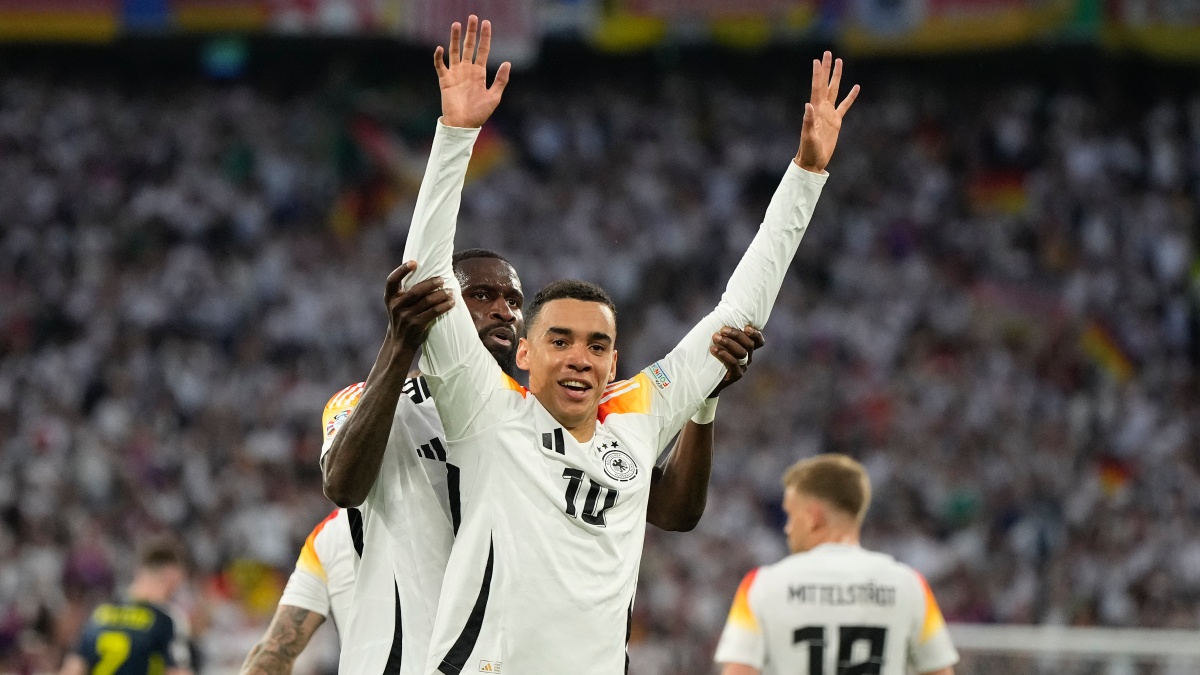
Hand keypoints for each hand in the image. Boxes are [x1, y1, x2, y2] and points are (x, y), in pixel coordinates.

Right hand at [383, 261, 455, 353]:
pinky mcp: (417, 325)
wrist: (399, 342)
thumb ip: (405, 292)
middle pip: (416, 290)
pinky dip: (444, 306)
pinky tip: (451, 303)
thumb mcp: (397, 304)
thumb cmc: (402, 317)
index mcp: (389, 297)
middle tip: (442, 280)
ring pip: (427, 301)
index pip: (392, 280)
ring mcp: (406, 316)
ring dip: (442, 294)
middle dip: (431, 283)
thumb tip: (425, 272)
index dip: (402, 270)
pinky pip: (434, 312)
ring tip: (451, 291)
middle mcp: (396, 306)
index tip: (414, 262)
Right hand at [434, 15, 510, 128]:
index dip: (485, 37)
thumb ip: (500, 80)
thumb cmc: (479, 114)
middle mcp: (467, 70)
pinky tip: (440, 48)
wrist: (463, 125)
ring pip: (454, 51)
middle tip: (472, 17)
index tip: (486, 23)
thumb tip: (507, 63)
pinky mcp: (445, 80)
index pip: (483, 50)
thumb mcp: (494, 97)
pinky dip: (439, 57)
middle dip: (471, 32)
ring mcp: (455, 74)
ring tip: (456, 24)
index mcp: (479, 73)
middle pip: (469, 46)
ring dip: (455, 38)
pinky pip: (440, 66)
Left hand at [708, 326, 765, 396]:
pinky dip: (724, 355)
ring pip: (742, 353)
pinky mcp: (736, 375)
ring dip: (728, 343)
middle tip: (722, 330)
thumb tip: (720, 315)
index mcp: (747, 348)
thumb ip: (724, 332)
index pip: (758, 341)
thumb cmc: (712, 354)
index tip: (746, 327)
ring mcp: (743, 367)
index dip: (756, 334)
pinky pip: (734, 364)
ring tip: (715, 338)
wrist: (706, 378)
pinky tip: (714, 350)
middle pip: (749, 344)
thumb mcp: (719, 341)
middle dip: (735, 334)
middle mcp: (748, 357)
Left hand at [795, 51, 858, 172]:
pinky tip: (856, 87)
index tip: (817, 59)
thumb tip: (808, 105)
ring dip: (837, 77)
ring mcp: (829, 113)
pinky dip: (851, 96)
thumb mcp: (808, 136)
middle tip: (828, 53)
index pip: (817, 87)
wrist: (813, 161)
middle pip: (826, 83)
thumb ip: (808, 121)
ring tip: (840, 62)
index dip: (818, 74)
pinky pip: (845, 105)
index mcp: (815, 109)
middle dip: (827, 68)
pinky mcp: (836, 121)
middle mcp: (821, 108)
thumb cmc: (808, 150)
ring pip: (835, 90)